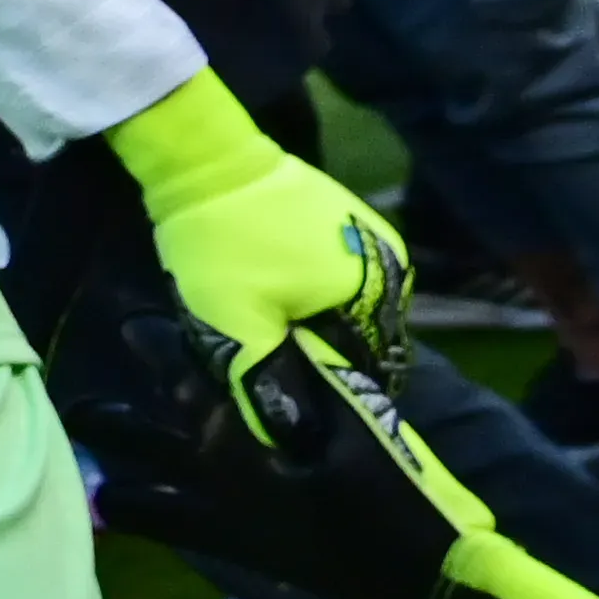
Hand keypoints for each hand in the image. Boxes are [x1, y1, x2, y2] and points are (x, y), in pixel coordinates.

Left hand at [115, 73, 409, 386]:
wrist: (204, 159)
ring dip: (312, 324)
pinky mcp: (347, 217)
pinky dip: (307, 293)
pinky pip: (335, 275)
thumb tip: (292, 440)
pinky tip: (270, 293)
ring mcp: (373, 236)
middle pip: (360, 336)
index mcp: (379, 294)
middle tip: (270, 364)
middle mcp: (393, 266)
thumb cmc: (222, 244)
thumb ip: (267, 383)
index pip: (370, 367)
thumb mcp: (235, 324)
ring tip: (266, 328)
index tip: (296, 404)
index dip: (333, 392)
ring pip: (345, 306)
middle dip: (319, 354)